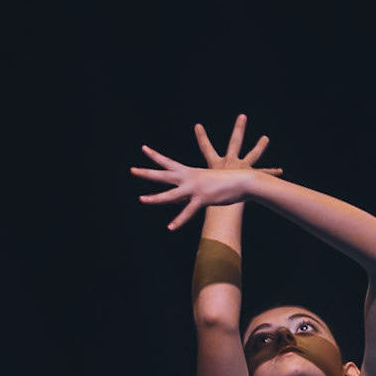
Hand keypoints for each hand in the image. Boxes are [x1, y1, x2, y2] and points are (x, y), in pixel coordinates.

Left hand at [130, 112, 281, 230]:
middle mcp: (189, 178)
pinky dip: (179, 221)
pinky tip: (170, 227)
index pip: (169, 162)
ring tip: (142, 199)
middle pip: (164, 175)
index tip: (143, 148)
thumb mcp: (208, 181)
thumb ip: (195, 187)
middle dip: (147, 173)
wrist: (243, 181)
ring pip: (171, 195)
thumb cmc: (227, 181)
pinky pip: (188, 212)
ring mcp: (194, 189)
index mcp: (190, 172)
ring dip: (156, 198)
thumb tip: (188, 195)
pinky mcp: (202, 200)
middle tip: (132, 170)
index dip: (155, 156)